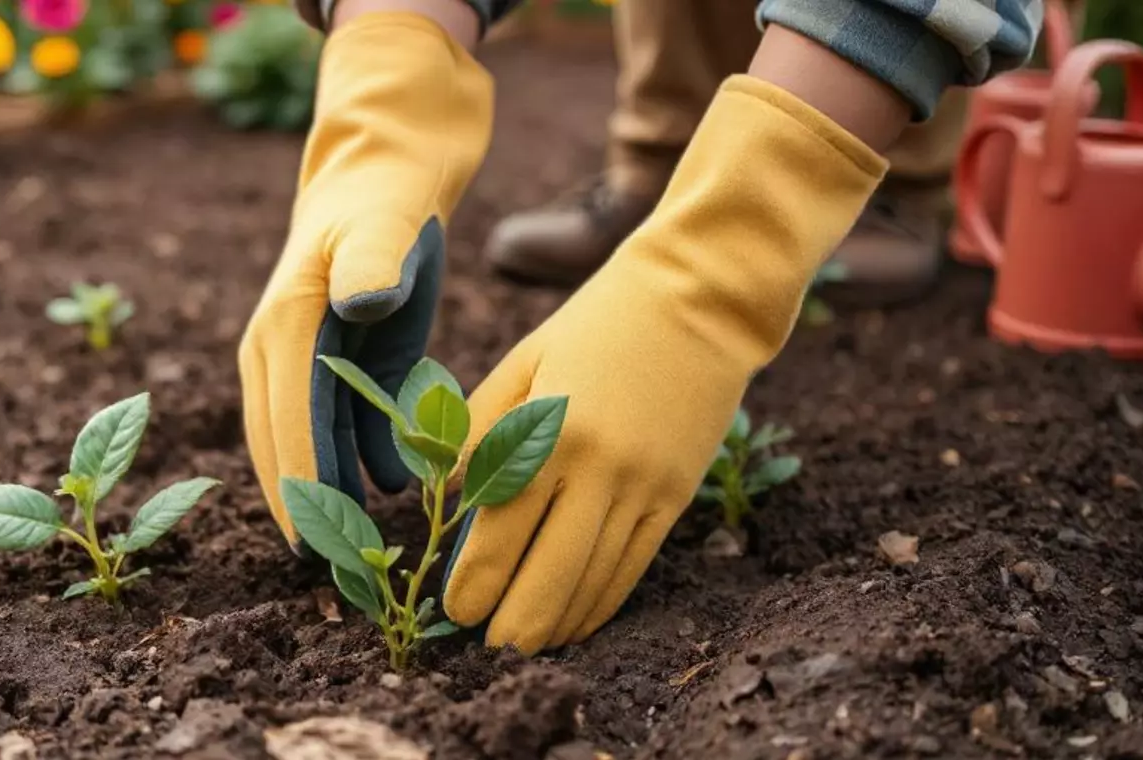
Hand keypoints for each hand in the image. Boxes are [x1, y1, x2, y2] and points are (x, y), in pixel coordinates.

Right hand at [238, 11, 492, 545]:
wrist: (388, 170)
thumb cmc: (384, 195)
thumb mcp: (382, 220)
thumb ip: (374, 262)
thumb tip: (360, 303)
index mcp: (283, 328)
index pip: (287, 422)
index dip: (298, 485)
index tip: (313, 543)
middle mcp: (283, 354)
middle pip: (287, 447)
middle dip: (306, 508)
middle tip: (333, 571)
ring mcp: (311, 364)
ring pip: (315, 446)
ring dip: (336, 495)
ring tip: (365, 549)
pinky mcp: (346, 367)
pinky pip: (349, 430)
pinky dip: (368, 464)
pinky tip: (398, 493)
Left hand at [443, 77, 887, 653]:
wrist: (702, 297)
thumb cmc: (596, 324)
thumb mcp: (523, 360)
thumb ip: (477, 427)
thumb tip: (441, 493)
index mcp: (549, 433)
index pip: (499, 532)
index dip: (472, 584)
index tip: (452, 613)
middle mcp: (599, 470)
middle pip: (548, 575)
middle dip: (511, 624)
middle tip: (485, 649)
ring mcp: (645, 487)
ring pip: (594, 581)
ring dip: (556, 624)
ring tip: (523, 647)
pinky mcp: (677, 496)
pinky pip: (634, 567)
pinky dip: (602, 603)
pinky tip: (576, 623)